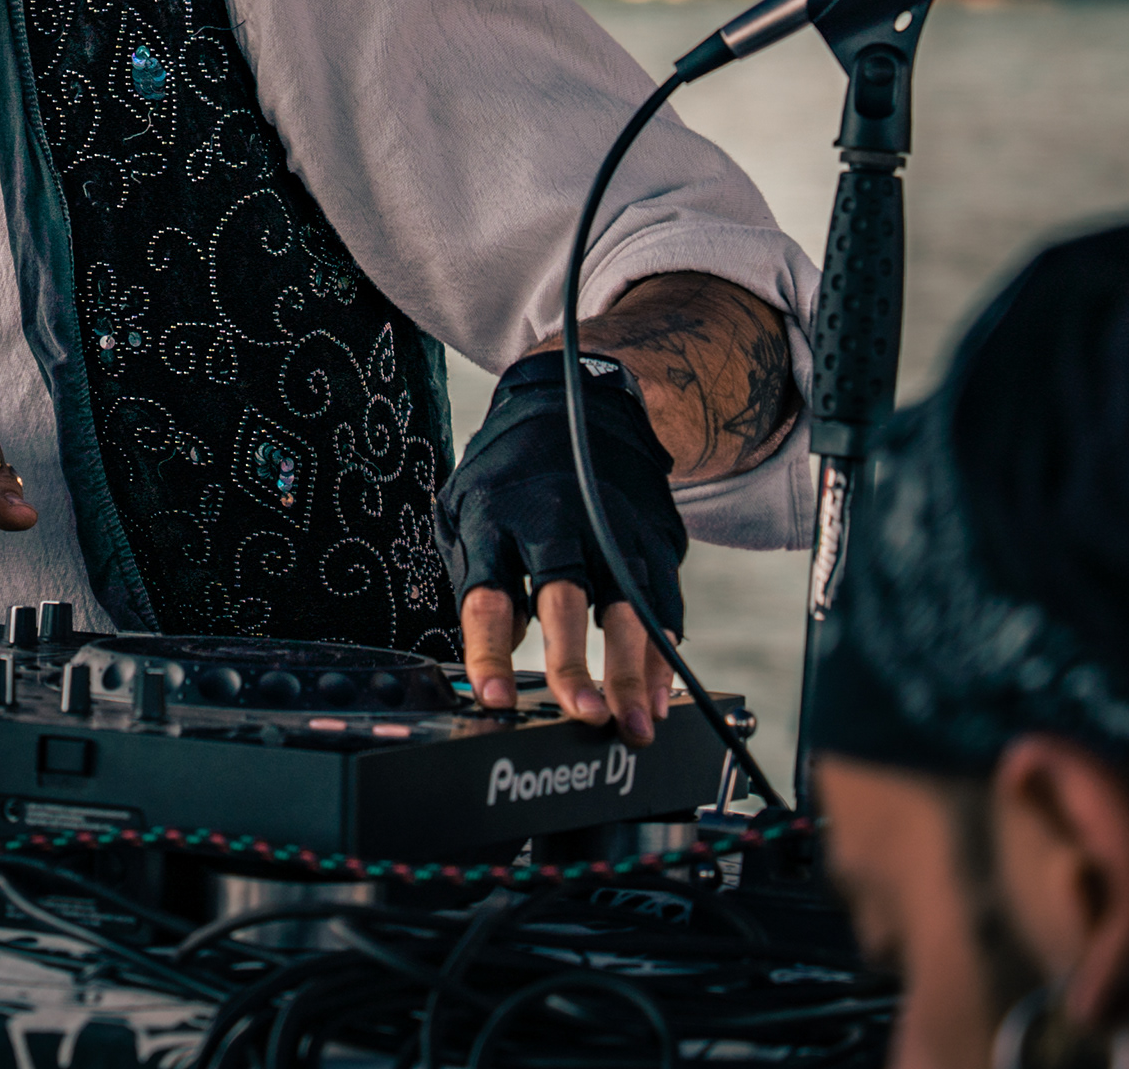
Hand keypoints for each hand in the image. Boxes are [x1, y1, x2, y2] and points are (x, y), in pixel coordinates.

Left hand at [443, 352, 688, 741]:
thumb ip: (477, 576)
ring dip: (631, 673)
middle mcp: (555, 523)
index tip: (494, 700)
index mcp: (496, 519)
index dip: (491, 652)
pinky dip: (662, 656)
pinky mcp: (651, 537)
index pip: (488, 595)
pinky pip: (661, 605)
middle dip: (574, 662)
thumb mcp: (465, 506)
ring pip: (625, 608)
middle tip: (583, 717)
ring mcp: (610, 529)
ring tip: (633, 726)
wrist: (579, 401)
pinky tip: (659, 697)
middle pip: (565, 600)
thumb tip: (502, 647)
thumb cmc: (510, 470)